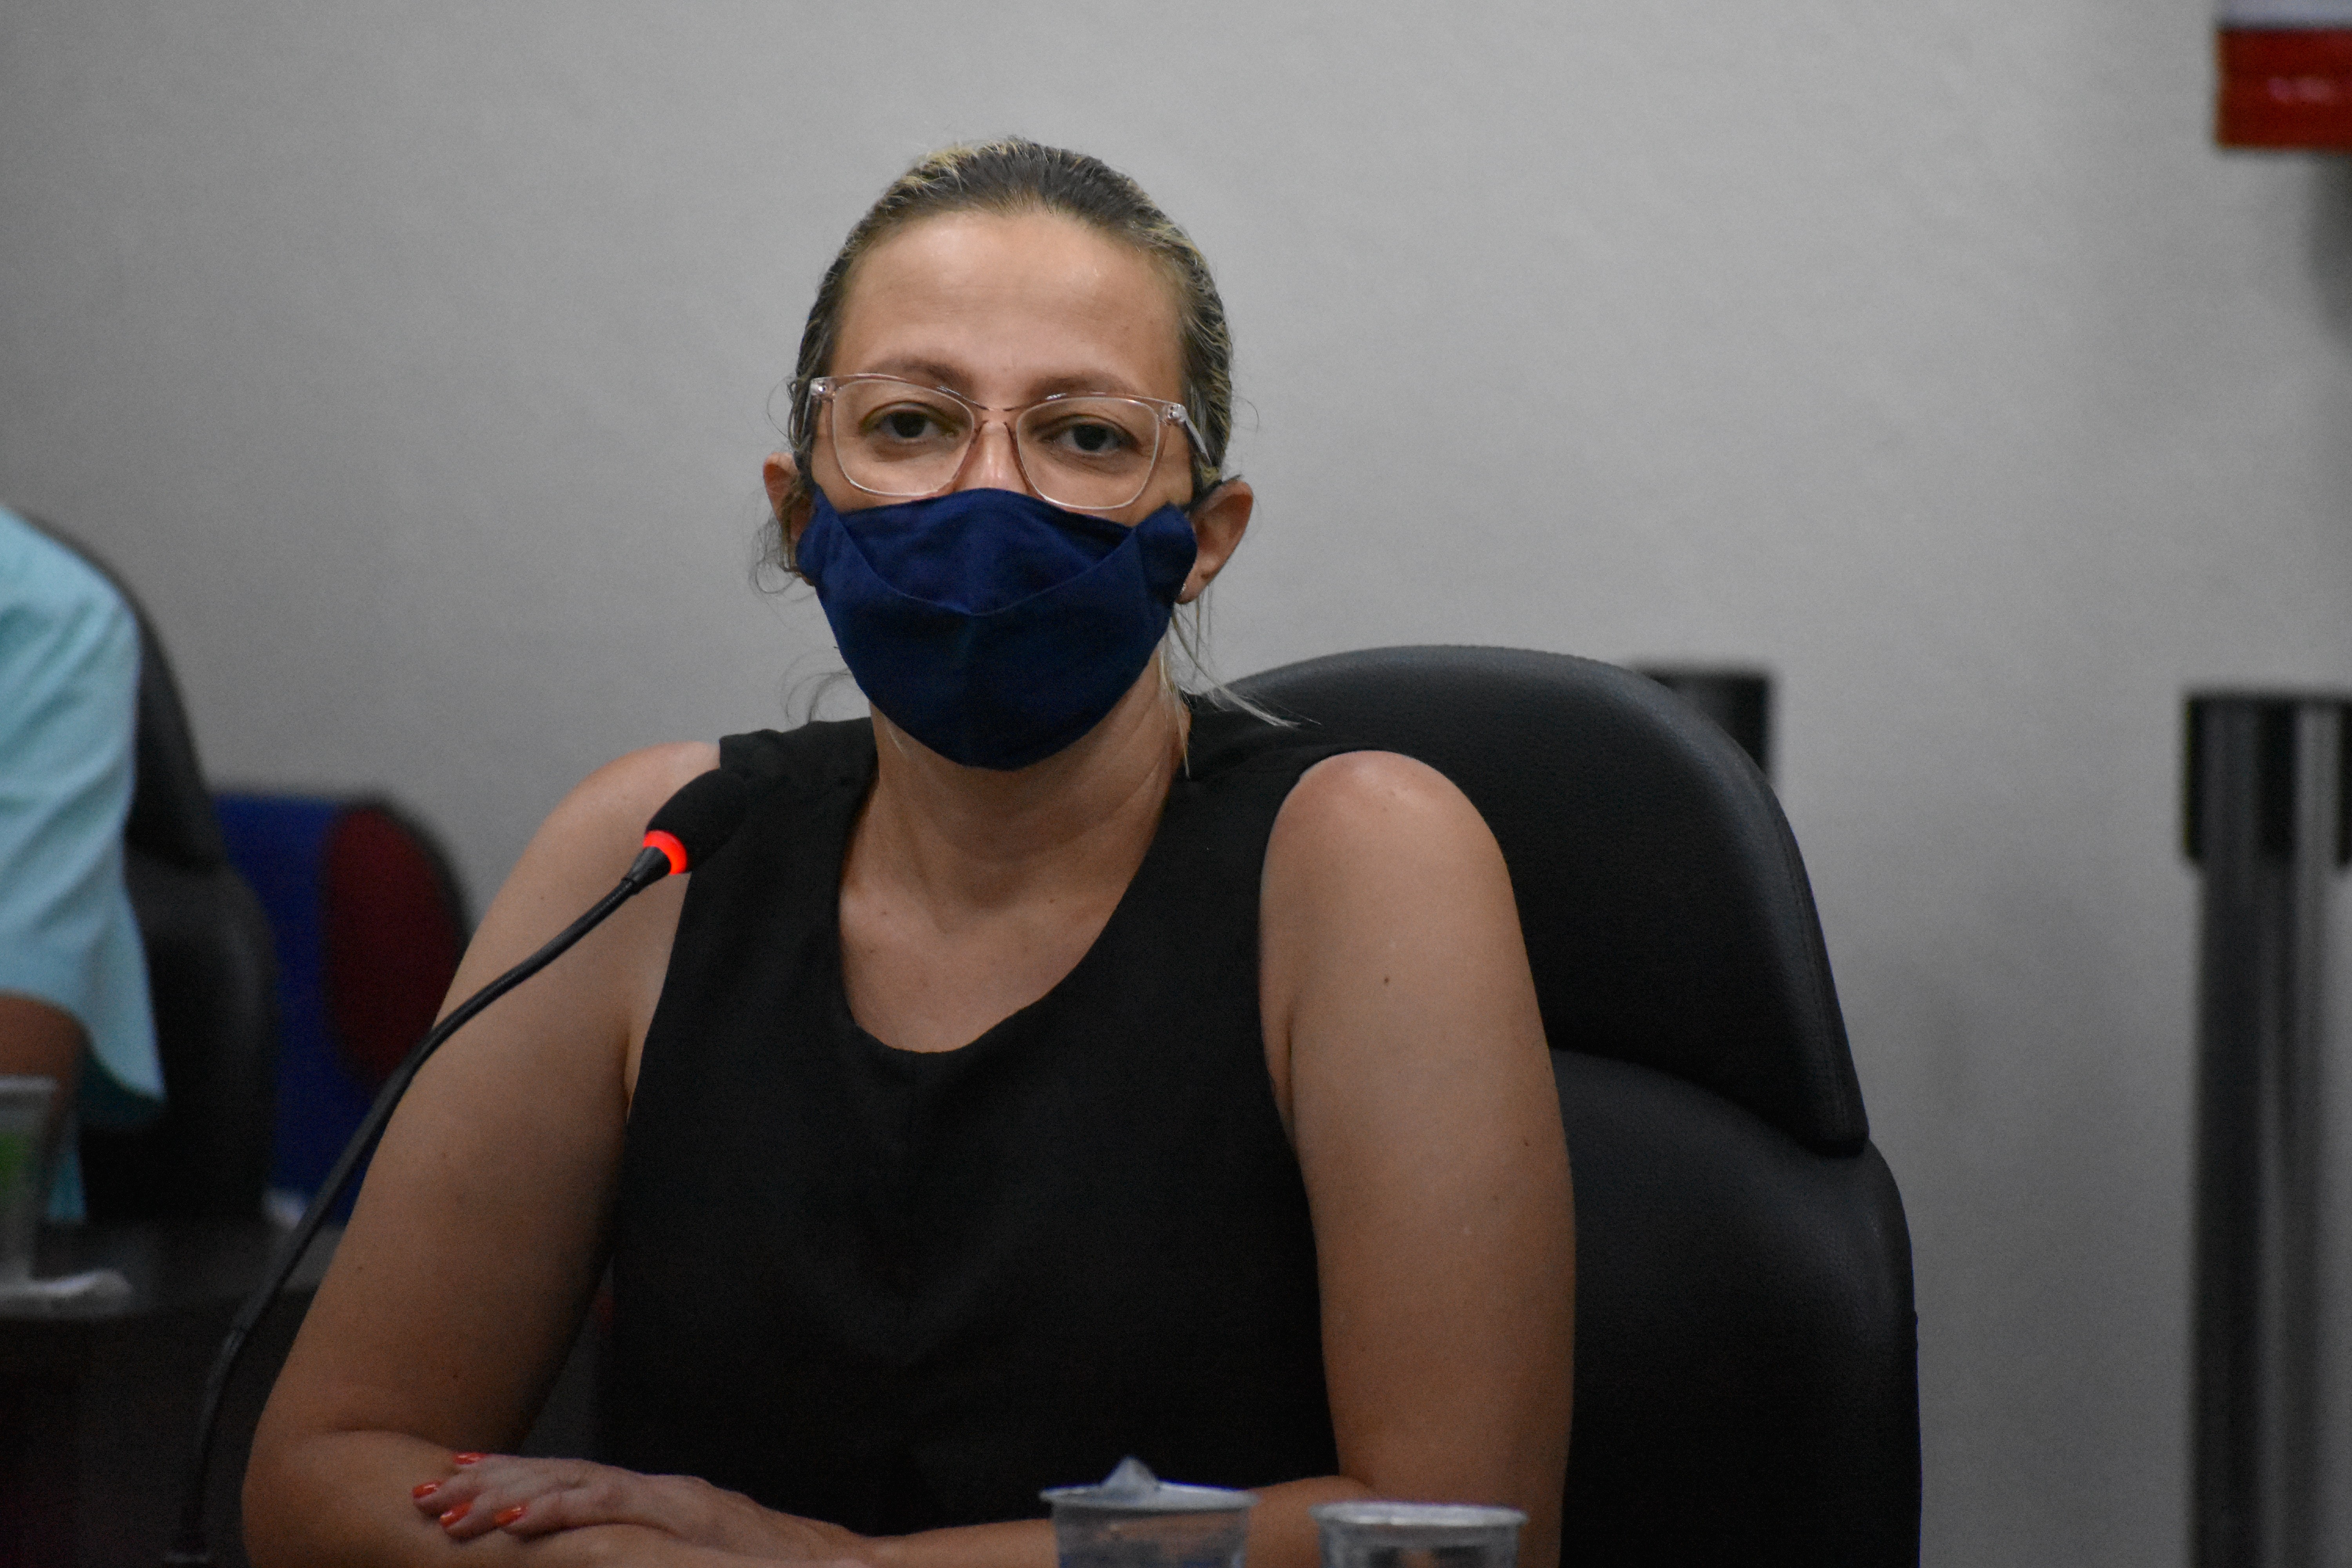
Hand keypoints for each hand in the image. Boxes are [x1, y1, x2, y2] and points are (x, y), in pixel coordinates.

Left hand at [411, 1452, 869, 1560]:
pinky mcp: (686, 1519)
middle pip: (564, 1475)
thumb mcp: (702, 1561)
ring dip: (508, 1494)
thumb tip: (613, 1558)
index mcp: (664, 1503)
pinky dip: (561, 1511)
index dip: (516, 1479)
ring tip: (452, 1505)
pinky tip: (518, 1520)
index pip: (578, 1482)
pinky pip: (612, 1510)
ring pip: (576, 1484)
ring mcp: (675, 1503)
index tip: (460, 1478)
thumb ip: (655, 1553)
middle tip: (428, 1488)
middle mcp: (663, 1493)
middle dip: (492, 1481)